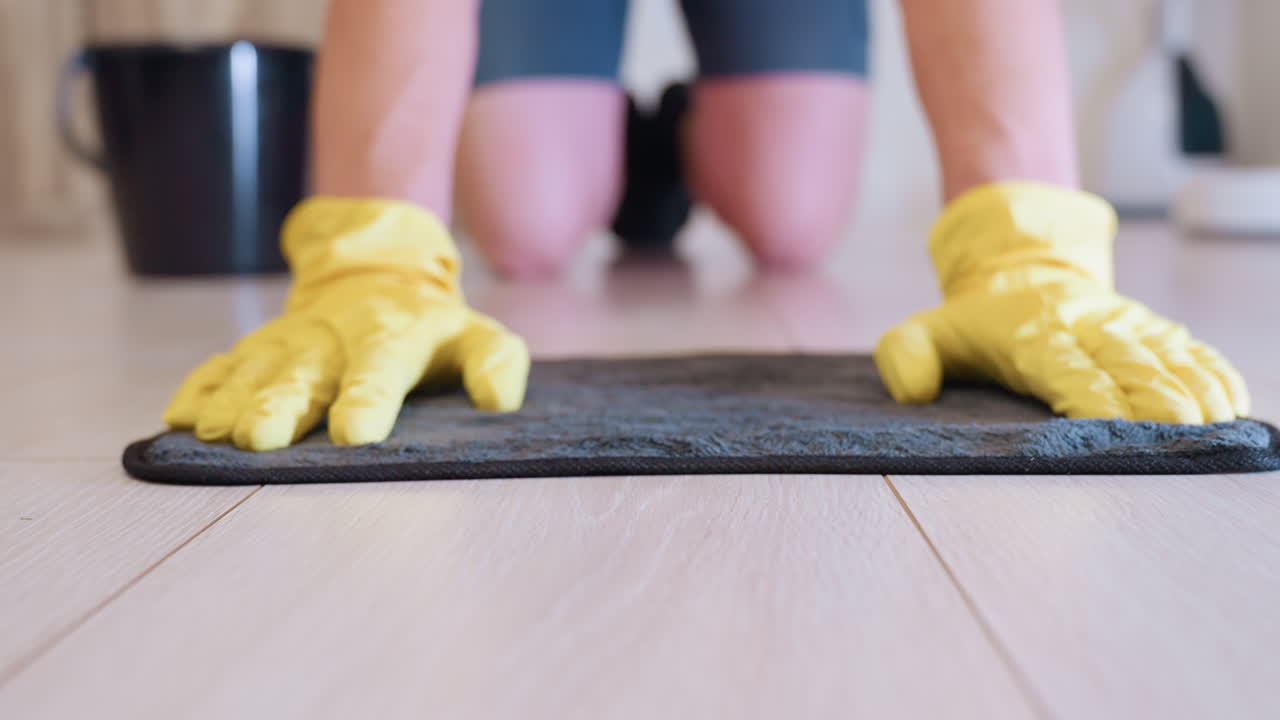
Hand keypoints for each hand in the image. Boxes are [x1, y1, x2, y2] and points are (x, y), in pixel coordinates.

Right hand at [163, 197, 529, 450]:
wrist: (379, 268)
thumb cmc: (433, 325)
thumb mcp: (476, 334)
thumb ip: (495, 362)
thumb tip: (498, 398)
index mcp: (393, 337)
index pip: (381, 368)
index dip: (368, 399)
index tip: (353, 433)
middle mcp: (335, 338)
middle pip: (306, 373)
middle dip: (281, 404)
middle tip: (259, 438)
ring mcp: (292, 340)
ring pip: (259, 369)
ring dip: (236, 400)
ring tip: (216, 433)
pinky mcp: (261, 347)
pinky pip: (226, 363)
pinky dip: (203, 386)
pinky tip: (181, 417)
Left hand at [875, 182, 1248, 423]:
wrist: (1020, 262)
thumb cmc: (976, 319)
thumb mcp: (927, 329)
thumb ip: (907, 355)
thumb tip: (910, 390)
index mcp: (1032, 333)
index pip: (1064, 367)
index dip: (1088, 394)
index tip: (1112, 422)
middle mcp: (1086, 326)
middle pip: (1126, 363)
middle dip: (1155, 397)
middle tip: (1182, 430)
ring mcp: (1124, 324)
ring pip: (1165, 355)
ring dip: (1193, 389)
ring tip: (1217, 422)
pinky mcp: (1151, 327)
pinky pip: (1188, 348)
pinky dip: (1213, 371)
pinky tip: (1234, 402)